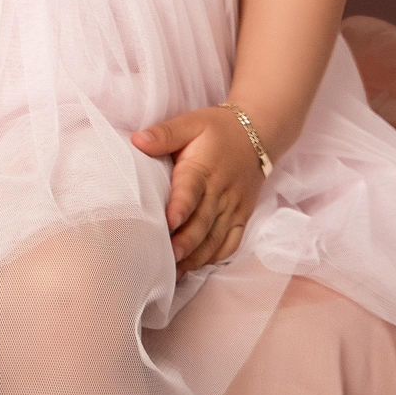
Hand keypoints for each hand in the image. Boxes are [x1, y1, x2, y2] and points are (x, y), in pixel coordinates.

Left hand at [131, 108, 265, 272]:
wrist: (257, 134)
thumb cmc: (217, 130)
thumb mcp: (190, 123)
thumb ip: (164, 134)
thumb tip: (137, 141)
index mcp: (203, 168)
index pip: (191, 190)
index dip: (180, 208)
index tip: (169, 223)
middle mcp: (221, 191)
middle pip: (203, 222)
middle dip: (186, 243)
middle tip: (167, 258)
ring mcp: (234, 207)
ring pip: (216, 238)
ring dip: (197, 256)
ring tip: (176, 271)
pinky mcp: (242, 216)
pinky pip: (231, 243)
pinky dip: (214, 257)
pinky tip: (196, 265)